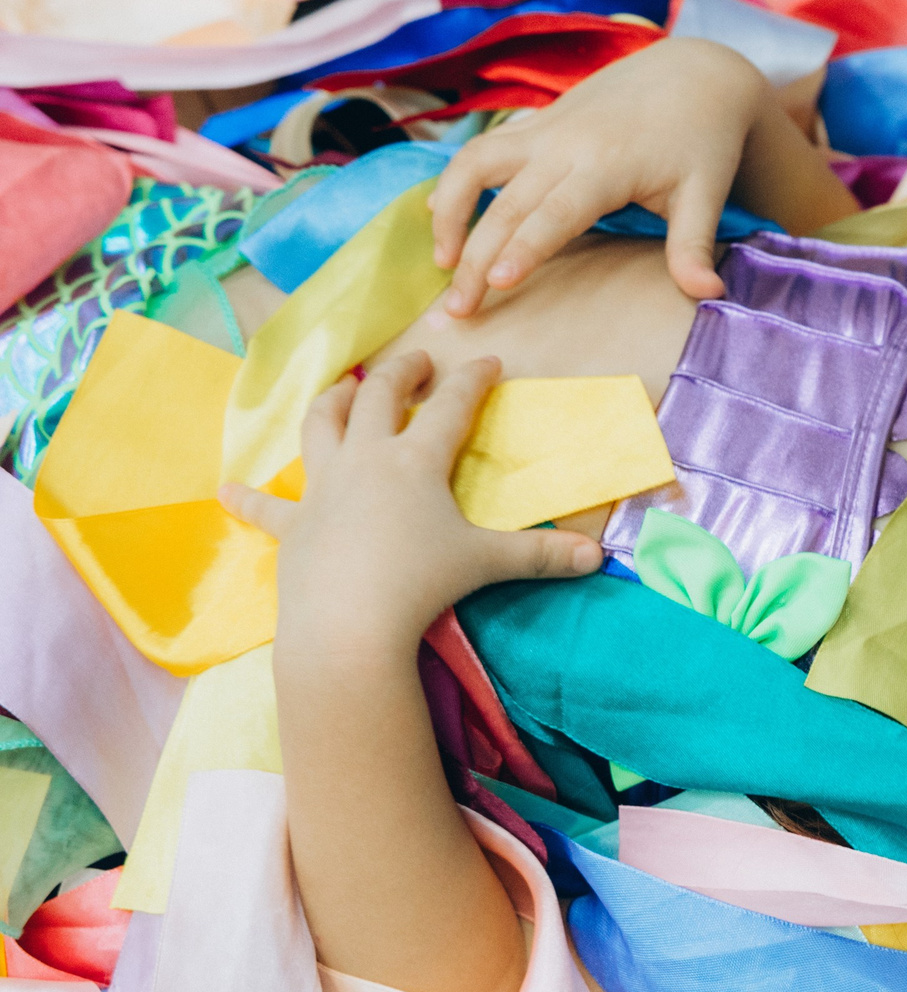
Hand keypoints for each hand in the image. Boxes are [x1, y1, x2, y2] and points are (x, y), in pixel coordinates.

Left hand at [219, 353, 602, 656]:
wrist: (348, 628)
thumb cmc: (422, 586)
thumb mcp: (488, 564)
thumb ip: (541, 555)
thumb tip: (596, 557)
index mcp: (415, 461)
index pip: (451, 406)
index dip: (473, 380)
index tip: (488, 362)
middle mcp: (366, 461)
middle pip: (378, 397)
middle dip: (401, 373)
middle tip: (417, 362)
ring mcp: (324, 490)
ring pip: (320, 426)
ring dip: (330, 401)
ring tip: (342, 388)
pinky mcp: (294, 527)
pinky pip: (267, 507)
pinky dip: (248, 497)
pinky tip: (226, 489)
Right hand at [429, 38, 772, 318]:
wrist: (693, 73)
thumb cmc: (703, 140)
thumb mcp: (706, 192)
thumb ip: (695, 246)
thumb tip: (710, 295)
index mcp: (608, 165)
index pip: (556, 212)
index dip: (525, 247)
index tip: (496, 282)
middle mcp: (566, 144)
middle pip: (507, 203)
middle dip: (475, 256)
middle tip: (455, 310)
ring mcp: (545, 129)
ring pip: (475, 163)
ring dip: (450, 210)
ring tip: (442, 262)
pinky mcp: (536, 122)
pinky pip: (482, 148)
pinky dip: (455, 178)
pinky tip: (440, 213)